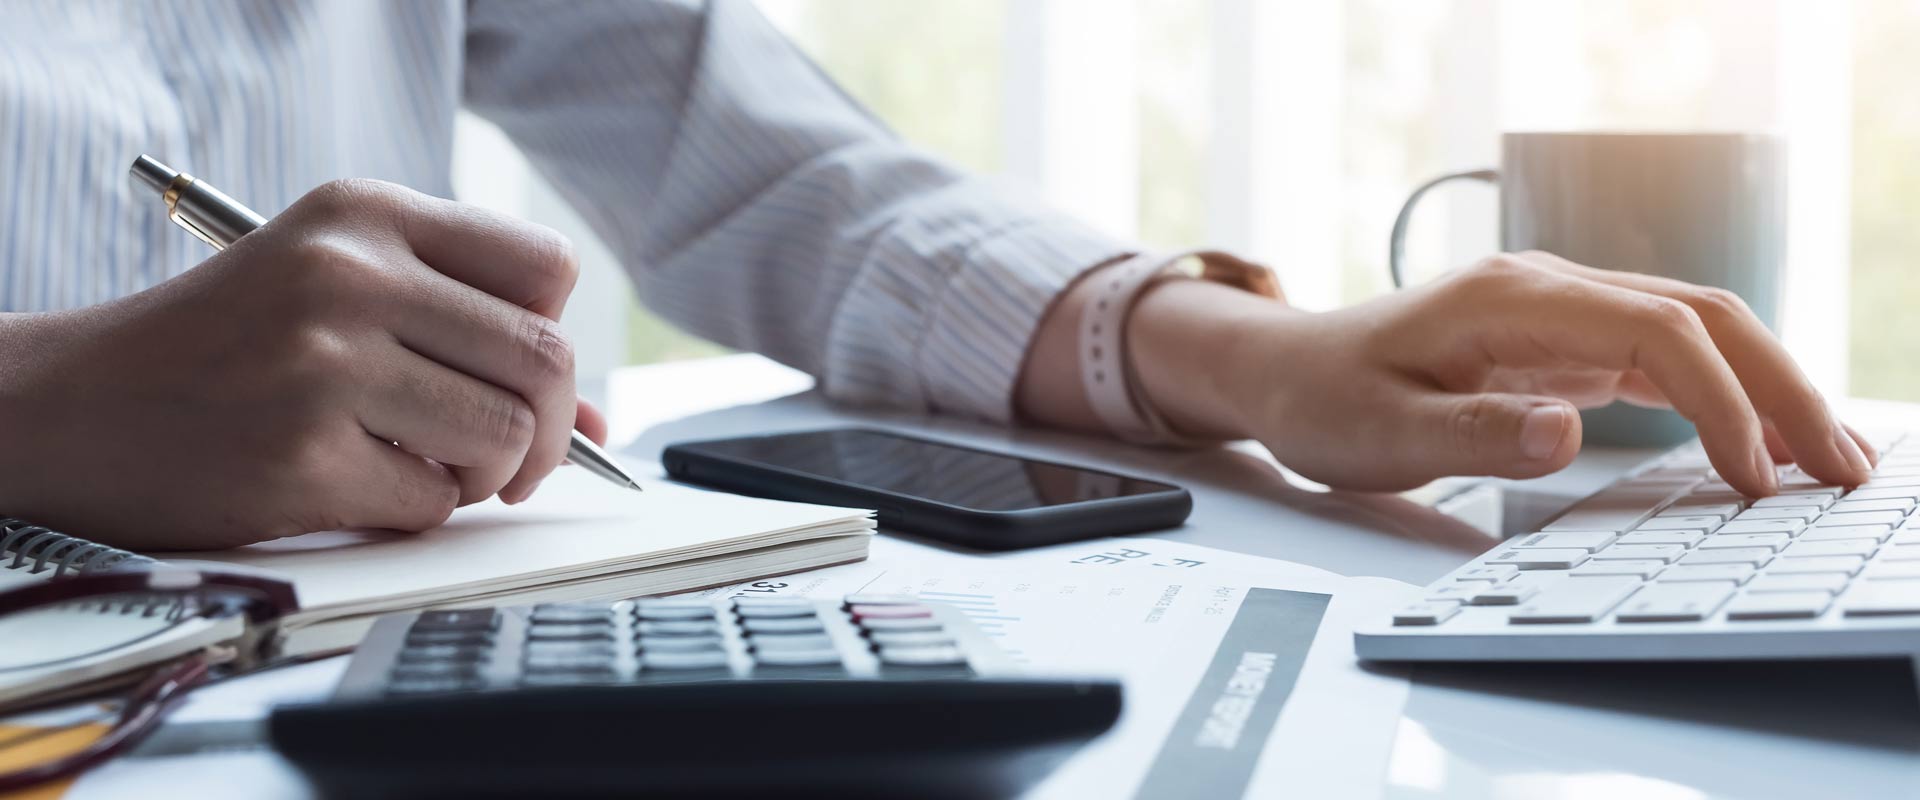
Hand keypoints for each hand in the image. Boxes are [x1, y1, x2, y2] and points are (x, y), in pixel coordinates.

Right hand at [0, 180, 606, 548]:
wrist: (74, 405)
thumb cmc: (224, 347)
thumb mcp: (337, 293)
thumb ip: (470, 334)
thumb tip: (600, 422)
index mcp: (366, 215)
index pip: (545, 267)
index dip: (551, 331)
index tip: (521, 368)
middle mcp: (350, 275)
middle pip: (545, 359)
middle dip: (552, 428)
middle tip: (515, 456)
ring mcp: (325, 364)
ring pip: (504, 436)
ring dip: (486, 474)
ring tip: (427, 464)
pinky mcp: (302, 455)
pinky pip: (434, 502)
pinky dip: (416, 508)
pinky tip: (358, 482)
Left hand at [1023, 251, 1872, 496]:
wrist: (1282, 371)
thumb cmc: (1323, 400)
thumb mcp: (1381, 433)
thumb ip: (1472, 434)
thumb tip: (1566, 433)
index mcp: (1511, 301)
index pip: (1654, 331)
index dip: (1721, 400)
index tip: (1753, 475)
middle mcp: (1547, 290)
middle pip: (1700, 316)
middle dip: (1780, 386)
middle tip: (1842, 466)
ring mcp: (1560, 310)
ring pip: (1695, 329)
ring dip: (1766, 385)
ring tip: (1829, 458)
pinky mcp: (1561, 341)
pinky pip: (1663, 354)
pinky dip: (1722, 392)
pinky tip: (1759, 440)